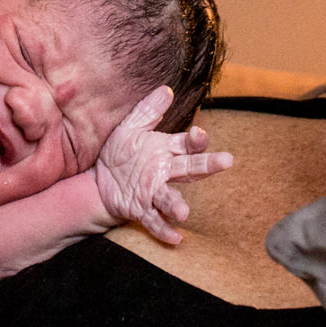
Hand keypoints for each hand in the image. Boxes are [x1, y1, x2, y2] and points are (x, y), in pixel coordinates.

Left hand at [93, 86, 234, 246]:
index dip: (195, 138)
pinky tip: (175, 237)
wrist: (98, 181)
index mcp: (166, 150)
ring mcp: (154, 192)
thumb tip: (166, 89)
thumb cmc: (119, 154)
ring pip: (170, 198)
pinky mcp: (141, 209)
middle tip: (226, 161)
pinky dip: (164, 229)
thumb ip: (148, 111)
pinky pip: (154, 220)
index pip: (186, 144)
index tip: (199, 133)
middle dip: (208, 165)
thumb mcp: (130, 128)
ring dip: (178, 206)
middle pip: (189, 168)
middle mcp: (164, 172)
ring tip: (184, 213)